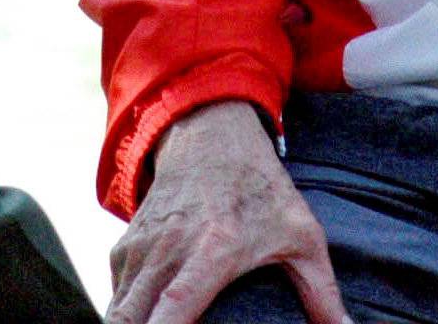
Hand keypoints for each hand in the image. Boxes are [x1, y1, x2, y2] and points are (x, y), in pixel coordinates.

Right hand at [108, 100, 347, 323]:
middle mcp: (169, 249)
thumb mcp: (301, 233)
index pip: (175, 308)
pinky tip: (148, 319)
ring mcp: (142, 245)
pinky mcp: (126, 244)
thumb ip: (321, 291)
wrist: (212, 133)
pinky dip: (126, 313)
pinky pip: (116, 294)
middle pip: (131, 319)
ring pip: (117, 311)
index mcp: (213, 249)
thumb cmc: (260, 187)